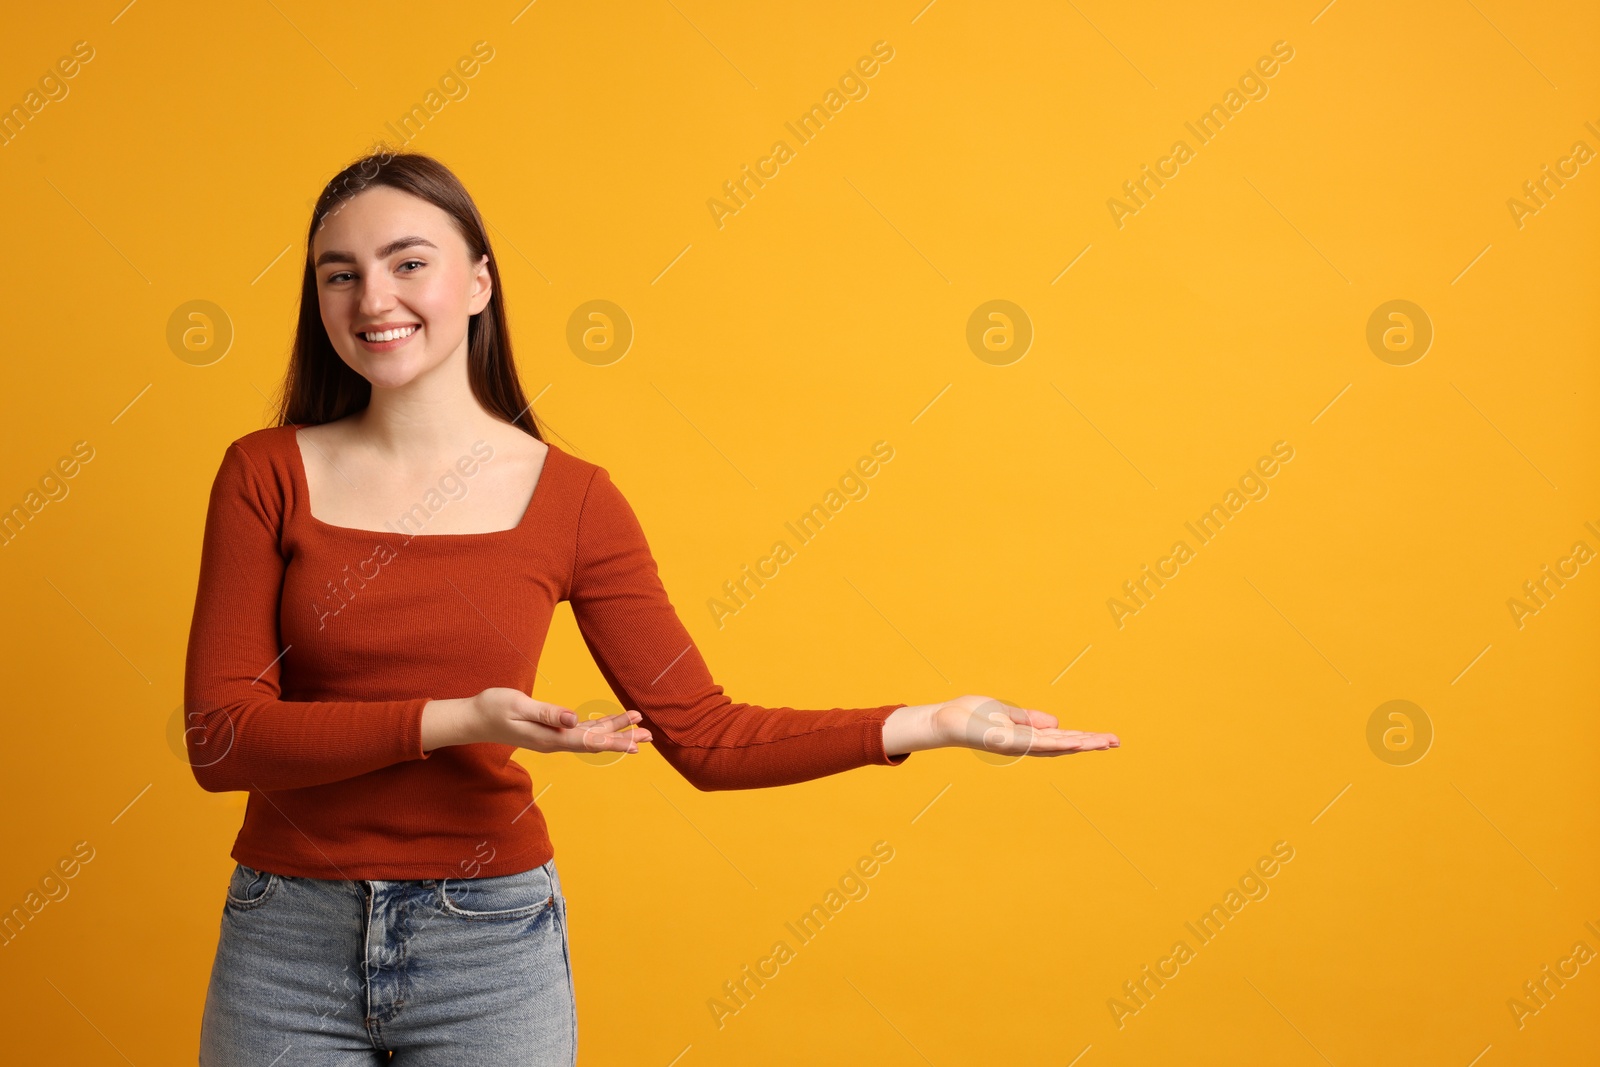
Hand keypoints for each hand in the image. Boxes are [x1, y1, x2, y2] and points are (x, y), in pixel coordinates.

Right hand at [464, 687, 652, 755]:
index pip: (589, 741)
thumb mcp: (518, 706)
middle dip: (622, 738)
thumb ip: (547, 713)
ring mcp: (553, 738)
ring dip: (614, 732)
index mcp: (549, 738)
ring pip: (590, 736)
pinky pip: (580, 731)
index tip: (635, 743)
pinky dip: (598, 726)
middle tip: (649, 737)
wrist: (473, 718)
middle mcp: (555, 742)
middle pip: (595, 742)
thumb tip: (573, 719)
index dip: (614, 741)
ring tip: (639, 729)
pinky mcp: (550, 732)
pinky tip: (612, 724)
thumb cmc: (492, 708)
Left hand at [932, 694, 1118, 757]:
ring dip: (1080, 744)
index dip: (1085, 739)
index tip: (1107, 739)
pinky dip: (1056, 742)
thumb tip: (1057, 724)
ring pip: (1055, 746)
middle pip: (1064, 745)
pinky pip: (1035, 743)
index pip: (1062, 739)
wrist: (946, 721)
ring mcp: (1017, 745)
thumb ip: (1031, 719)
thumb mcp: (1008, 713)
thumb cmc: (974, 716)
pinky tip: (1073, 740)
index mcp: (1027, 737)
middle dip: (1091, 744)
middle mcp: (1025, 745)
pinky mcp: (1005, 742)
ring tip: (1103, 743)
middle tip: (1117, 742)